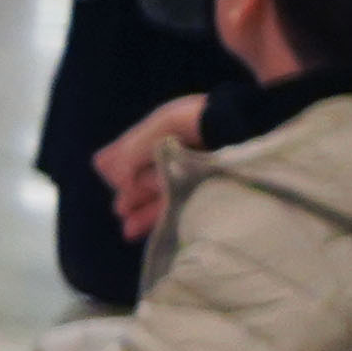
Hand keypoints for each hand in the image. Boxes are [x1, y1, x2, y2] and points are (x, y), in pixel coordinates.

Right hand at [97, 89, 212, 241]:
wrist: (245, 128)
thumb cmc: (201, 121)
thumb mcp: (162, 124)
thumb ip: (132, 147)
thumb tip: (111, 175)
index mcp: (166, 134)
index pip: (135, 152)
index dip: (119, 166)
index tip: (106, 177)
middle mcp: (178, 154)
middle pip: (147, 178)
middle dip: (132, 195)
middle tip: (120, 210)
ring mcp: (193, 175)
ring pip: (161, 196)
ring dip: (143, 212)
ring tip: (129, 230)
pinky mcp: (205, 193)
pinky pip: (178, 207)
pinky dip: (159, 217)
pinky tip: (144, 228)